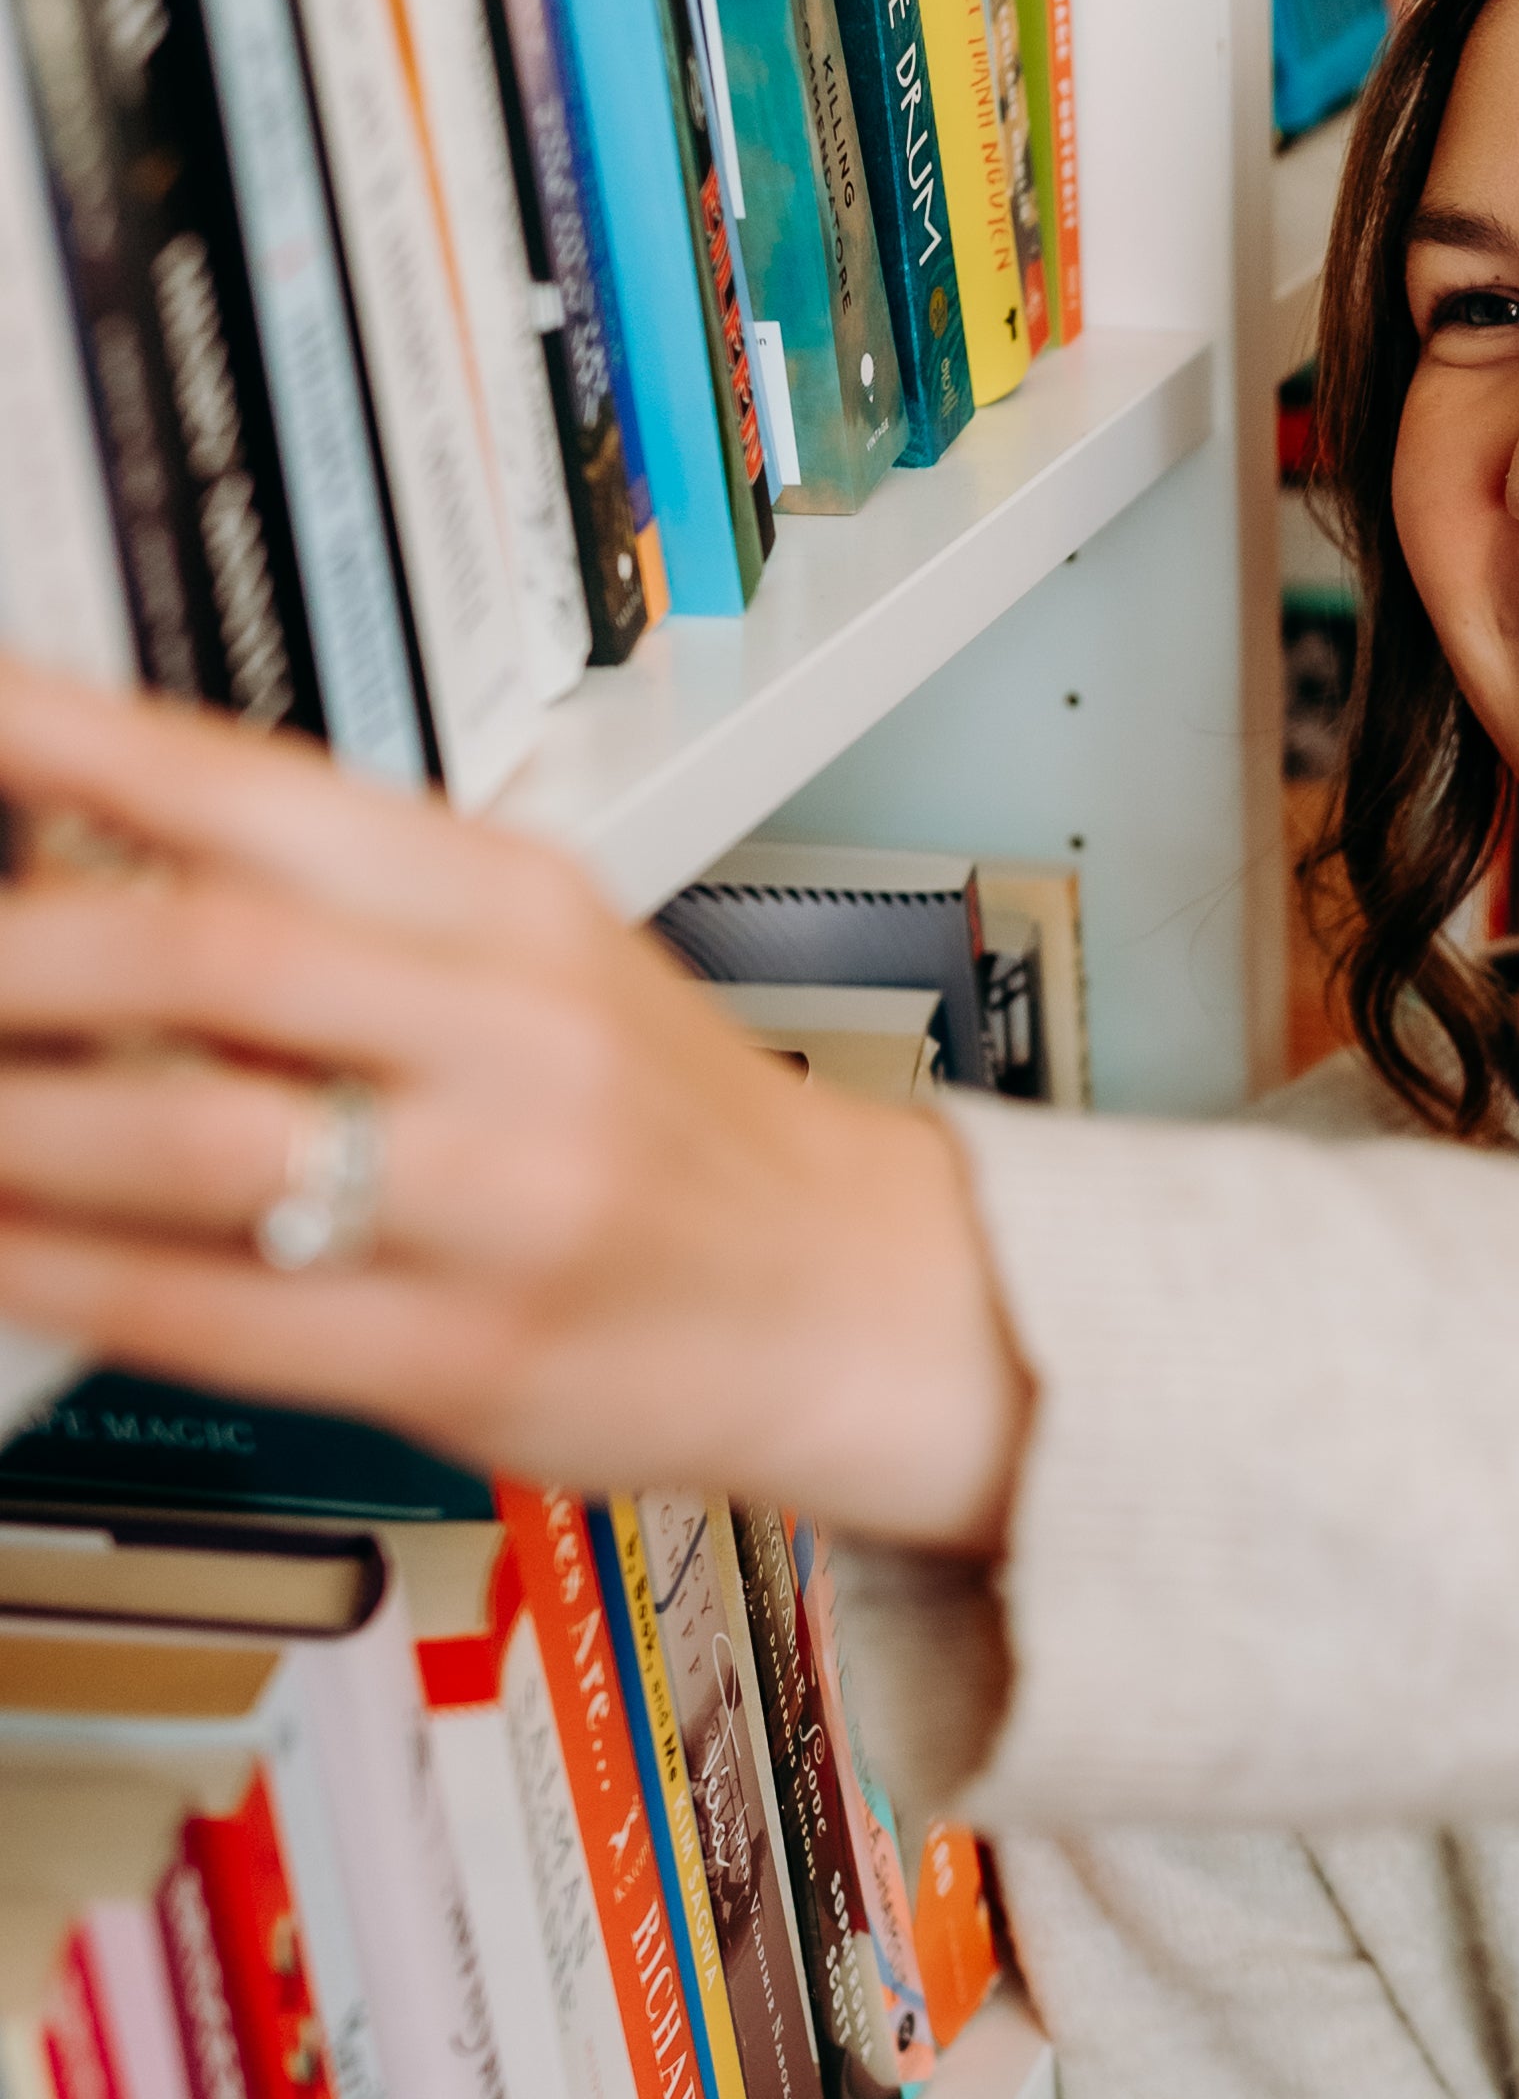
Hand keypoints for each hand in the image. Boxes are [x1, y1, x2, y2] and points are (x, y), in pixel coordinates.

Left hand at [0, 661, 1029, 1553]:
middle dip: (13, 961)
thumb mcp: (533, 962)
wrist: (853, 1299)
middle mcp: (513, 1032)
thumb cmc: (667, 1133)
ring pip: (198, 1142)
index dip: (73, 746)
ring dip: (13, 1127)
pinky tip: (1, 1250)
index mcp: (514, 902)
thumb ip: (334, 914)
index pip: (256, 789)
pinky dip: (67, 1276)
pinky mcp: (465, 1353)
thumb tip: (74, 871)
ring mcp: (495, 1200)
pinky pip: (215, 1313)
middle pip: (211, 954)